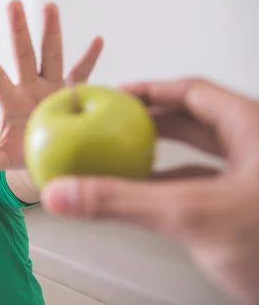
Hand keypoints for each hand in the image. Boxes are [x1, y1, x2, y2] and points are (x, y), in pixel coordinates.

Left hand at [0, 0, 103, 178]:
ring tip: (49, 6)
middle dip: (18, 31)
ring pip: (51, 56)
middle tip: (13, 4)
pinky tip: (97, 40)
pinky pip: (82, 74)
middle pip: (23, 56)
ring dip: (51, 33)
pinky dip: (90, 59)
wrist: (46, 153)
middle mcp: (30, 87)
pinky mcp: (71, 93)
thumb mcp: (0, 158)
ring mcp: (51, 87)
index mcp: (11, 101)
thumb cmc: (20, 152)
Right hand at [41, 77, 258, 304]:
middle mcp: (256, 148)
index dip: (148, 89)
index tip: (115, 92)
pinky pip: (205, 184)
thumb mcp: (192, 215)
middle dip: (149, 120)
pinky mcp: (251, 210)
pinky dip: (173, 185)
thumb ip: (122, 202)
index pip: (191, 91)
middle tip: (111, 122)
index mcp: (253, 128)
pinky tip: (151, 197)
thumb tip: (64, 192)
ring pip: (201, 153)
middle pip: (194, 119)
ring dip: (161, 154)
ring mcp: (255, 180)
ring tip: (122, 157)